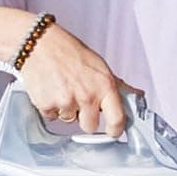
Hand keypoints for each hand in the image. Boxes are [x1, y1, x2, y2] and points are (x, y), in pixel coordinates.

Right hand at [14, 20, 137, 137]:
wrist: (40, 44)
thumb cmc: (70, 52)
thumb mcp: (99, 65)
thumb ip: (117, 85)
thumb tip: (137, 95)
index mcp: (104, 86)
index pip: (117, 119)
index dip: (116, 130)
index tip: (113, 131)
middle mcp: (87, 96)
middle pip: (90, 126)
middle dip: (85, 118)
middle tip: (79, 100)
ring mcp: (66, 102)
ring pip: (69, 120)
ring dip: (66, 109)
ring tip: (62, 88)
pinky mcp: (46, 105)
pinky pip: (52, 116)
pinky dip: (50, 106)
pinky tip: (50, 88)